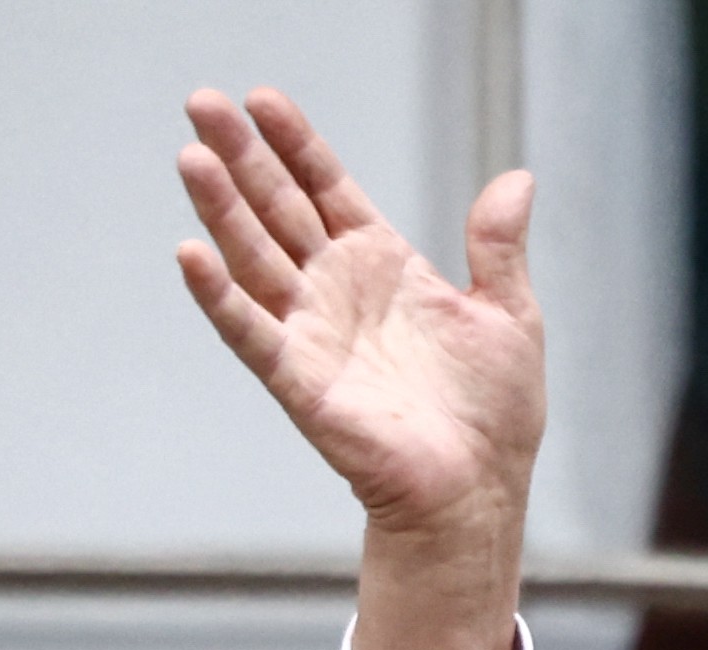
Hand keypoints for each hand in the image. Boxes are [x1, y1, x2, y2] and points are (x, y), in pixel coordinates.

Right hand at [172, 87, 540, 649]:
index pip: (326, 188)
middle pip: (277, 209)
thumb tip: (516, 179)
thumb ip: (498, 246)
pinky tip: (191, 254)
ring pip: (255, 258)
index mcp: (383, 265)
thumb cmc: (493, 416)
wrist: (479, 492)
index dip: (295, 144)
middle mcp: (337, 292)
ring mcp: (314, 334)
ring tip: (192, 156)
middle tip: (202, 104)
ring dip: (221, 208)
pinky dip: (220, 296)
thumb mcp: (510, 314)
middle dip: (241, 156)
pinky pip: (252, 332)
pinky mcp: (301, 383)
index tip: (263, 100)